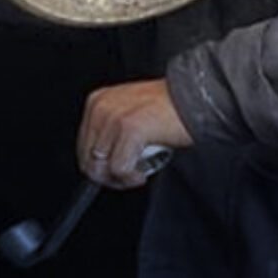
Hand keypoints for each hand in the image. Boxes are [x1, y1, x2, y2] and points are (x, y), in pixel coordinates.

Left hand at [76, 79, 192, 188]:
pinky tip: (141, 174)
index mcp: (97, 102)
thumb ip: (111, 131)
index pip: (82, 146)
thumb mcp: (129, 112)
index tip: (115, 174)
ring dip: (118, 179)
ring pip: (100, 167)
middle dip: (106, 176)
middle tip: (127, 178)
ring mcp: (113, 118)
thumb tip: (102, 161)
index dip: (98, 166)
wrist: (195, 98)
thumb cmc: (169, 108)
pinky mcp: (128, 129)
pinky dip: (130, 178)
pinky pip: (119, 168)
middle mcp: (101, 107)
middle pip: (87, 159)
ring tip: (136, 174)